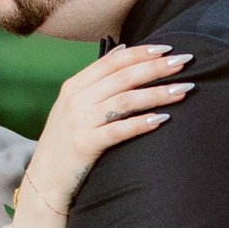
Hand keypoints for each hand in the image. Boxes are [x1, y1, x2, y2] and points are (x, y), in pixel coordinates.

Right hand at [21, 42, 193, 223]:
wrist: (44, 179)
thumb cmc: (65, 142)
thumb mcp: (73, 105)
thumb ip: (97, 79)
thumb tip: (123, 50)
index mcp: (74, 86)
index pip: (113, 62)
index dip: (141, 53)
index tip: (167, 47)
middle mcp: (76, 100)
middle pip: (122, 77)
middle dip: (156, 68)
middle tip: (184, 62)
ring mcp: (79, 122)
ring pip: (124, 101)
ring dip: (157, 93)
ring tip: (183, 90)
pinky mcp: (85, 145)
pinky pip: (118, 130)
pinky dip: (141, 123)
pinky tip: (162, 119)